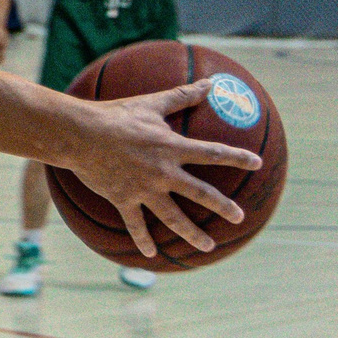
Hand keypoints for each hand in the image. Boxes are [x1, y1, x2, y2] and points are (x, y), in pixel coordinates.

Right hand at [56, 79, 265, 257]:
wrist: (80, 134)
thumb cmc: (115, 115)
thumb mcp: (151, 103)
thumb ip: (182, 95)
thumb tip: (210, 82)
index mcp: (172, 148)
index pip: (213, 153)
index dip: (237, 157)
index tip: (257, 163)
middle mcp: (163, 172)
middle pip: (201, 194)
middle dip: (223, 207)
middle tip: (239, 217)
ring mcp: (144, 189)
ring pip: (174, 217)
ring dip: (192, 233)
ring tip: (208, 246)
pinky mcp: (124, 199)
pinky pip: (136, 224)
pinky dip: (144, 240)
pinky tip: (152, 255)